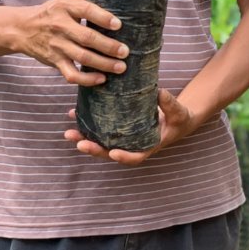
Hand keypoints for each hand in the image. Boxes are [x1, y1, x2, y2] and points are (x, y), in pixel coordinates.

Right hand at [16, 0, 128, 84]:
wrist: (23, 28)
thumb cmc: (54, 11)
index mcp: (66, 7)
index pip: (86, 10)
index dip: (103, 17)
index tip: (118, 25)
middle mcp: (61, 26)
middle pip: (87, 38)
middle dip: (109, 46)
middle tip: (125, 51)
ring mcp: (57, 45)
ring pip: (82, 57)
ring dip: (104, 64)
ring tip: (121, 67)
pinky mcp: (55, 61)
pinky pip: (71, 74)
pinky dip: (87, 79)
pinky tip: (102, 79)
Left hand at [64, 87, 202, 165]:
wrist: (176, 117)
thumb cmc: (179, 118)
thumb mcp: (178, 112)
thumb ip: (170, 104)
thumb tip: (159, 92)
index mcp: (148, 146)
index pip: (135, 157)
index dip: (124, 157)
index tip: (113, 153)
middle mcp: (132, 145)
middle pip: (110, 152)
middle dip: (94, 149)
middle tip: (79, 143)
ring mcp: (123, 138)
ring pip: (101, 142)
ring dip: (84, 138)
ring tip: (69, 132)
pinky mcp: (118, 127)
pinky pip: (101, 128)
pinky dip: (87, 123)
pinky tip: (75, 113)